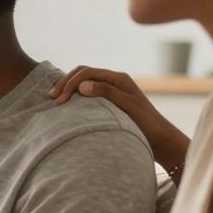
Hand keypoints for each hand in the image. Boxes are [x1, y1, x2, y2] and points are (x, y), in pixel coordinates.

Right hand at [49, 66, 189, 174]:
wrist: (160, 140)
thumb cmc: (147, 124)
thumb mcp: (128, 106)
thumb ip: (107, 93)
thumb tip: (83, 85)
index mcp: (118, 78)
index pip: (86, 73)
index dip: (70, 83)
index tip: (59, 100)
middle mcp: (113, 82)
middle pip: (83, 74)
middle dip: (65, 83)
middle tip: (52, 98)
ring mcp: (111, 91)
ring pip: (84, 83)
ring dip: (69, 89)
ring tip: (56, 101)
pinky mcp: (108, 102)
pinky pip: (88, 94)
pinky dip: (75, 97)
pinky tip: (68, 106)